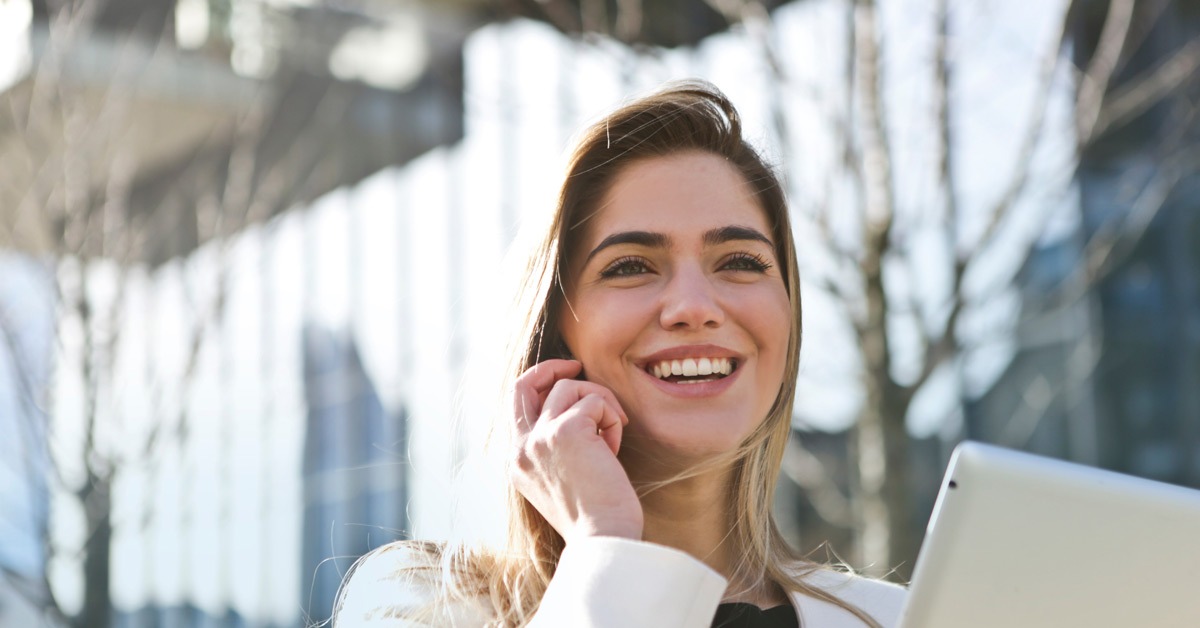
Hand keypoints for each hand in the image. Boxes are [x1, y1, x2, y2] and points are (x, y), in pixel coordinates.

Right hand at [509, 359, 642, 542]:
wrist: (603, 539)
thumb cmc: (594, 516)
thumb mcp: (561, 479)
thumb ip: (555, 447)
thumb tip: (575, 408)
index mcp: (516, 462)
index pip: (516, 405)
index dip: (540, 384)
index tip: (566, 379)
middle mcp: (521, 448)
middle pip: (524, 383)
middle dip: (551, 367)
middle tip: (577, 365)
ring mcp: (540, 438)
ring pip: (570, 388)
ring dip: (600, 403)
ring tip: (612, 435)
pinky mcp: (566, 430)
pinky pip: (595, 401)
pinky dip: (612, 418)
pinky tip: (615, 448)